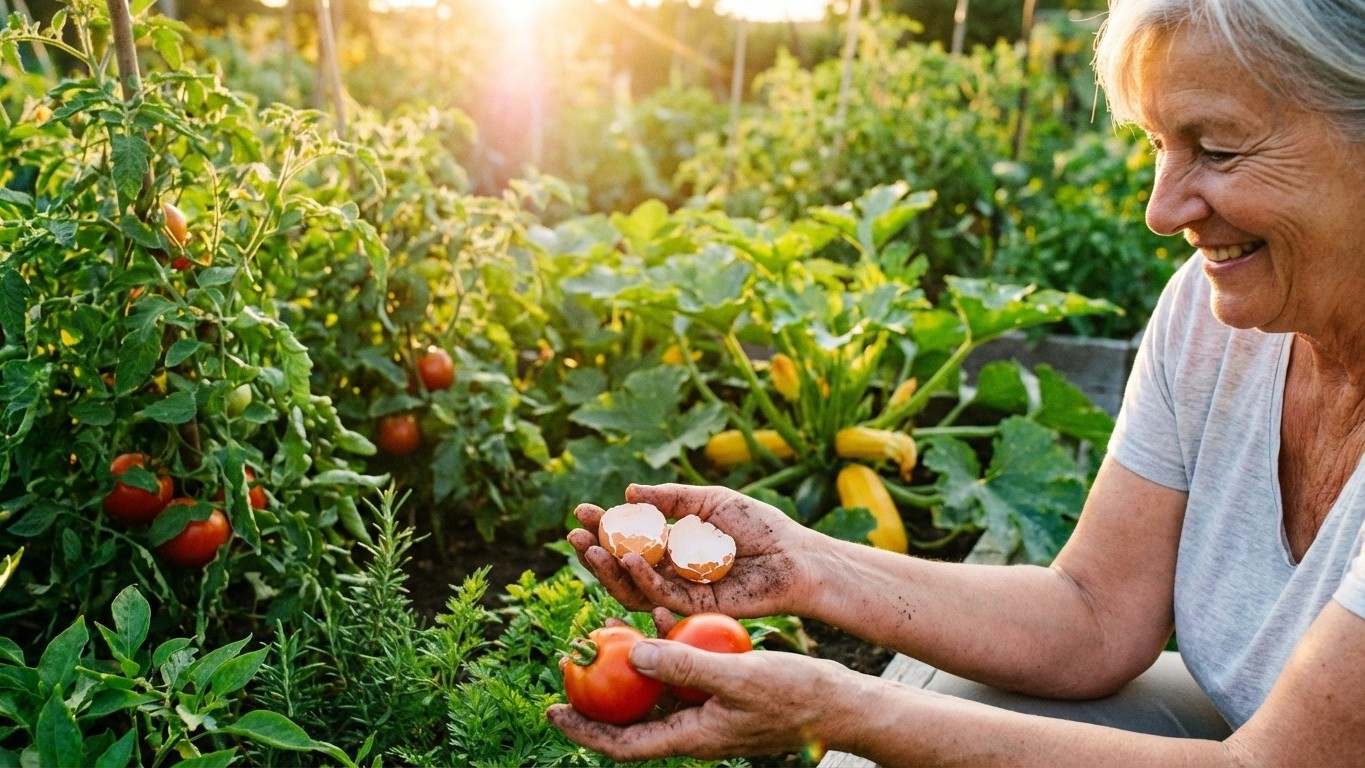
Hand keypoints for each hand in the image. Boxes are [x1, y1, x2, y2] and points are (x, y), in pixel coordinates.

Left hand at [547, 635, 862, 761]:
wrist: (840, 704)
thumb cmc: (796, 695)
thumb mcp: (740, 676)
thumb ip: (685, 666)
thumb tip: (632, 657)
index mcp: (691, 735)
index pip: (623, 745)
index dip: (584, 731)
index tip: (552, 710)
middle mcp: (693, 728)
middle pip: (631, 720)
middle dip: (597, 697)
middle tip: (569, 666)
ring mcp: (708, 713)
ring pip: (654, 694)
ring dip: (629, 668)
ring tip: (604, 638)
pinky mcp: (722, 694)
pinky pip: (682, 675)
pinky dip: (666, 649)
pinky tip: (659, 614)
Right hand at [567, 483, 820, 617]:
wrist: (794, 556)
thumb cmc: (759, 526)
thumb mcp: (710, 501)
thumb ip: (671, 499)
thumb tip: (630, 493)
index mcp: (673, 545)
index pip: (629, 538)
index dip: (604, 526)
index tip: (581, 511)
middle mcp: (672, 570)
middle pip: (623, 566)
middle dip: (595, 551)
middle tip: (574, 534)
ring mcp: (682, 591)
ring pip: (634, 587)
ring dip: (608, 569)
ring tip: (589, 548)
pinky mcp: (695, 609)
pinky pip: (660, 597)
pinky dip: (642, 579)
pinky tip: (628, 559)